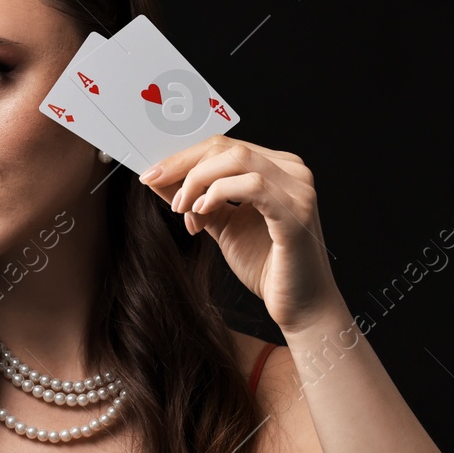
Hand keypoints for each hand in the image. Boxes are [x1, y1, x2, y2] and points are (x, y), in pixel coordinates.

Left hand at [140, 137, 342, 332]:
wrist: (300, 306)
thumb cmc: (268, 268)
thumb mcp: (222, 225)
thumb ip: (196, 200)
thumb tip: (161, 179)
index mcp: (277, 169)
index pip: (224, 147)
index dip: (183, 157)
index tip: (153, 174)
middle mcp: (291, 171)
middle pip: (226, 148)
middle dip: (183, 165)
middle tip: (158, 186)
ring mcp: (297, 189)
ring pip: (237, 159)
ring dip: (198, 181)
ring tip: (183, 208)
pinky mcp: (296, 211)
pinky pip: (252, 185)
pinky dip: (219, 193)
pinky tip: (202, 210)